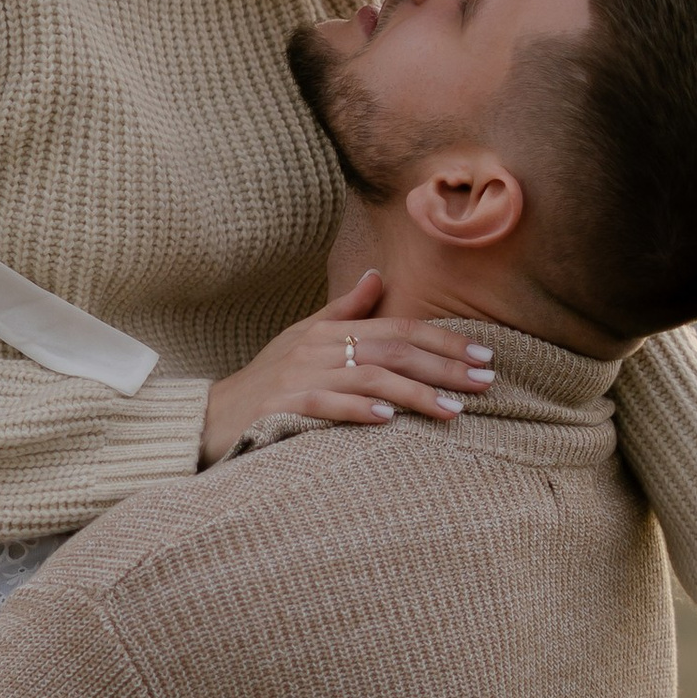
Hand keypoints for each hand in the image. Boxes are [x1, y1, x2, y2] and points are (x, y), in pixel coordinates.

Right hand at [201, 272, 494, 464]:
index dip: (443, 339)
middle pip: (392, 352)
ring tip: (452, 410)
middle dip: (443, 366)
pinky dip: (357, 410)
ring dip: (414, 394)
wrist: (211, 417)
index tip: (483, 355)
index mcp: (330, 330)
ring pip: (367, 379)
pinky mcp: (282, 406)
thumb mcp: (302, 339)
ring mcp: (300, 376)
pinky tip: (388, 420)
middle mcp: (319, 348)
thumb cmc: (266, 381)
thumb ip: (343, 311)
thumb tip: (377, 277)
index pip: (398, 328)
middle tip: (486, 382)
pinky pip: (325, 405)